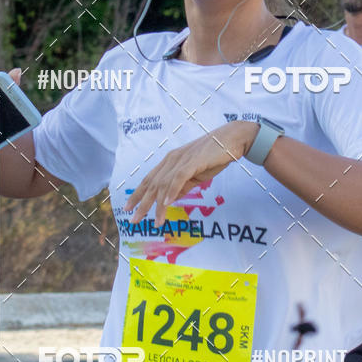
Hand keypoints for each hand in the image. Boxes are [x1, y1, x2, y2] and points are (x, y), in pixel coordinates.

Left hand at [124, 121, 258, 225]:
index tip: (129, 208)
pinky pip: (178, 178)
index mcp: (170, 161)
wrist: (232, 140)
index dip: (138, 194)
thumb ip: (182, 186)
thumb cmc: (215, 156)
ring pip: (163, 184)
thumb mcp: (195, 175)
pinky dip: (171, 191)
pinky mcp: (193, 161)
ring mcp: (181, 160)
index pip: (150, 179)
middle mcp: (172, 159)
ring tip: (155, 221)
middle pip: (152, 184)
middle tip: (134, 220)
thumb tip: (169, 200)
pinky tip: (166, 204)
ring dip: (158, 204)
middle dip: (141, 203)